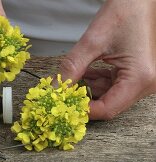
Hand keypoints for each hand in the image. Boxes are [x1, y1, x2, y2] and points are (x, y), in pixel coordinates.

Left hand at [55, 0, 155, 119]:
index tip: (65, 103)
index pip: (108, 109)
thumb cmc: (126, 12)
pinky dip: (99, 81)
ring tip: (77, 74)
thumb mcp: (92, 42)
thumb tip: (55, 88)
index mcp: (140, 77)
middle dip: (86, 97)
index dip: (84, 110)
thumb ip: (72, 68)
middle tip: (67, 89)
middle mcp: (147, 83)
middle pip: (110, 104)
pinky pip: (116, 86)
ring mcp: (144, 79)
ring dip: (91, 87)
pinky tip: (88, 71)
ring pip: (111, 95)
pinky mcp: (139, 73)